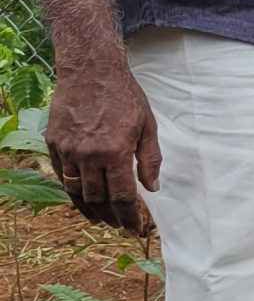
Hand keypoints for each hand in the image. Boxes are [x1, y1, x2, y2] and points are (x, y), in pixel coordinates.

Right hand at [47, 58, 160, 232]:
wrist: (90, 71)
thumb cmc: (125, 96)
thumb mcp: (148, 126)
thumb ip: (150, 159)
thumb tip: (153, 188)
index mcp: (115, 152)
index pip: (122, 196)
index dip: (129, 217)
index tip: (135, 229)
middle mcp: (88, 155)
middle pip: (97, 199)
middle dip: (110, 217)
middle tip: (119, 226)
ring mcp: (67, 150)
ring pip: (75, 191)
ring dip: (89, 210)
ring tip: (101, 220)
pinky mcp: (53, 144)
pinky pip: (61, 175)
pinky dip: (72, 190)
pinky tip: (82, 197)